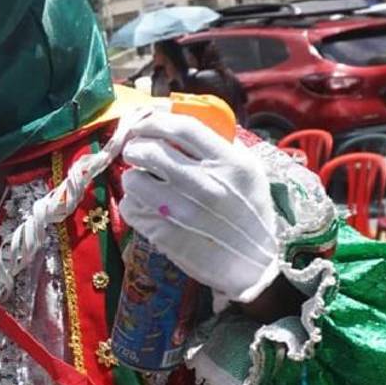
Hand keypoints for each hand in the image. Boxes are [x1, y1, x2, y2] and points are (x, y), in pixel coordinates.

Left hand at [118, 113, 278, 304]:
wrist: (253, 264)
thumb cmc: (250, 212)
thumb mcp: (250, 171)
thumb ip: (222, 145)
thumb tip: (182, 121)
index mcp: (229, 163)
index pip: (182, 127)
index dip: (155, 120)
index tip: (145, 123)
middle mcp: (205, 184)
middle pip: (149, 149)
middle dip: (135, 146)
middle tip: (136, 150)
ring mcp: (182, 210)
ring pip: (133, 178)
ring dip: (132, 176)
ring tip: (142, 180)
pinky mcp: (165, 233)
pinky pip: (131, 207)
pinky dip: (133, 203)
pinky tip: (146, 205)